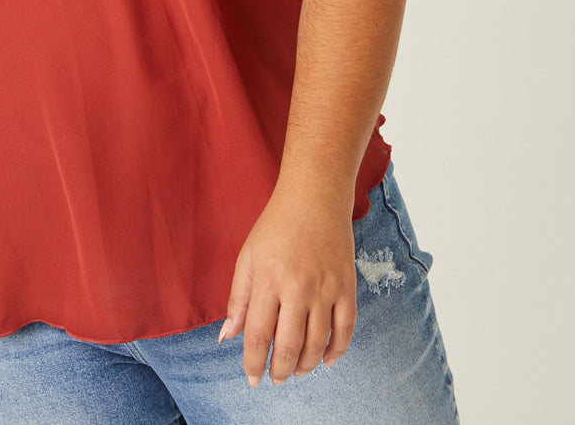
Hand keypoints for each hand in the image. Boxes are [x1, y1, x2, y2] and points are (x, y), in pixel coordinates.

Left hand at [218, 188, 357, 385]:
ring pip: (317, 343)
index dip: (254, 363)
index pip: (259, 336)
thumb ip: (238, 299)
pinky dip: (337, 350)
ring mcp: (326, 288)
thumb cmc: (276, 225)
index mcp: (269, 280)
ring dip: (306, 365)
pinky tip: (326, 360)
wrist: (315, 195)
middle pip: (289, 346)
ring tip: (296, 371)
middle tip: (275, 378)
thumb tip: (227, 337)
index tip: (252, 380)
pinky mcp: (347, 285)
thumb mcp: (248, 257)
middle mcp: (298, 287)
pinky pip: (345, 329)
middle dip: (280, 371)